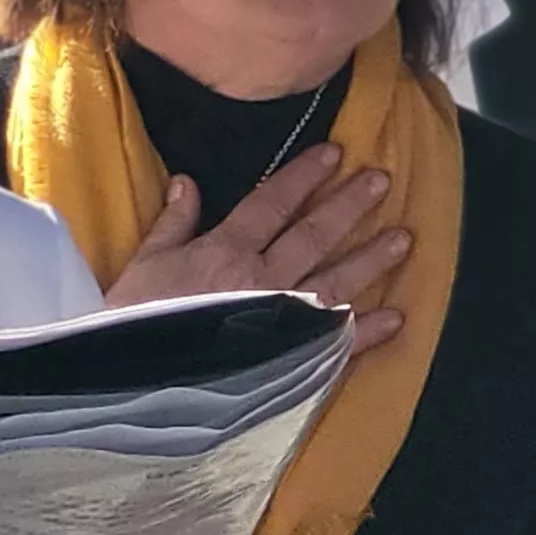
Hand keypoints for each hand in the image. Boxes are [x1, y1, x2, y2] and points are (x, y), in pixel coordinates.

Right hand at [104, 146, 409, 352]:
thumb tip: (187, 182)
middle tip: (383, 180)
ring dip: (372, 260)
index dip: (304, 175)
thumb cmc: (133, 320)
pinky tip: (397, 318)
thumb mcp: (145, 263)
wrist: (131, 381)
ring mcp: (280, 321)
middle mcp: (262, 280)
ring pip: (336, 281)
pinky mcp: (288, 360)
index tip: (334, 153)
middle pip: (314, 234)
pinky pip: (336, 344)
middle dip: (350, 205)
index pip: (272, 203)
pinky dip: (368, 332)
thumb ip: (173, 222)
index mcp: (226, 251)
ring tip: (404, 239)